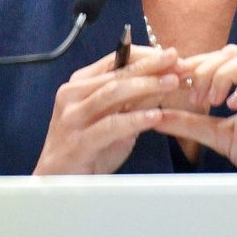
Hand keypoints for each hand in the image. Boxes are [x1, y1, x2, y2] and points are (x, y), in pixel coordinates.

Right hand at [33, 45, 186, 174]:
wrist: (58, 181)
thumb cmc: (89, 148)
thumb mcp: (115, 119)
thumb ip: (134, 101)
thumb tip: (167, 81)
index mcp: (80, 84)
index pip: (115, 59)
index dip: (146, 56)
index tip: (172, 55)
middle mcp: (72, 95)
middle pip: (117, 73)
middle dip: (151, 67)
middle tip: (178, 63)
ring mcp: (73, 118)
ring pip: (112, 93)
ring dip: (146, 86)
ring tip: (172, 83)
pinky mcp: (78, 141)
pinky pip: (110, 125)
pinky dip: (135, 119)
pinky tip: (156, 116)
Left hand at [149, 46, 236, 173]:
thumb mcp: (219, 136)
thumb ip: (190, 123)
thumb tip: (157, 115)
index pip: (220, 58)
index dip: (195, 63)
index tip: (171, 77)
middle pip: (232, 52)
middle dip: (206, 68)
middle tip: (191, 93)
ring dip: (224, 75)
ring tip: (210, 99)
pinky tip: (232, 106)